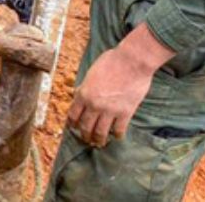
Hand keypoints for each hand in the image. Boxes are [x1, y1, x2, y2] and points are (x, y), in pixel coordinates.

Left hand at [66, 23, 173, 146]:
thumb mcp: (92, 72)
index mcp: (83, 94)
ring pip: (100, 133)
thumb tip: (80, 94)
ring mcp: (110, 110)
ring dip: (99, 140)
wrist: (132, 61)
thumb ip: (85, 86)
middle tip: (86, 139)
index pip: (73, 115)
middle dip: (85, 135)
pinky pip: (118, 130)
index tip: (74, 127)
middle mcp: (94, 105)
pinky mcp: (125, 113)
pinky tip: (117, 136)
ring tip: (99, 143)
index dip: (72, 124)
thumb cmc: (112, 61)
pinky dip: (117, 135)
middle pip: (86, 127)